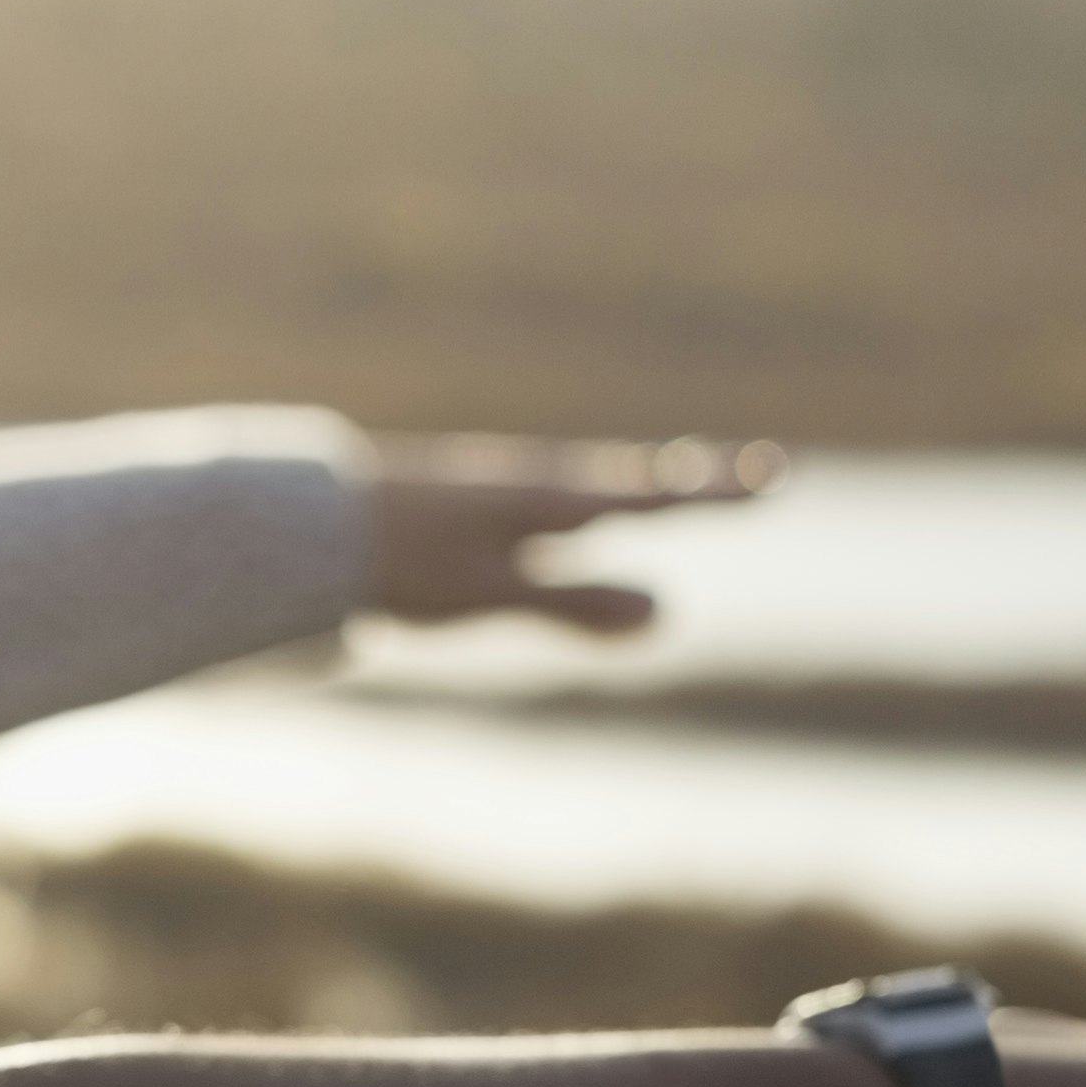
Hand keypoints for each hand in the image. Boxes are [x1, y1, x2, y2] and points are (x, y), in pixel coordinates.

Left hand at [359, 438, 777, 631]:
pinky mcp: (469, 499)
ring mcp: (501, 487)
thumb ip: (574, 603)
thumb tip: (667, 610)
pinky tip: (577, 506)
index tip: (775, 476)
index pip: (655, 498)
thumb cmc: (400, 563)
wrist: (310, 523)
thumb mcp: (492, 593)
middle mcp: (535, 483)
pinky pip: (553, 497)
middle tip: (756, 476)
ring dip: (647, 486)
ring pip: (593, 485)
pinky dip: (593, 496)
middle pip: (635, 483)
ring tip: (688, 484)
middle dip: (697, 484)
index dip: (717, 493)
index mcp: (552, 502)